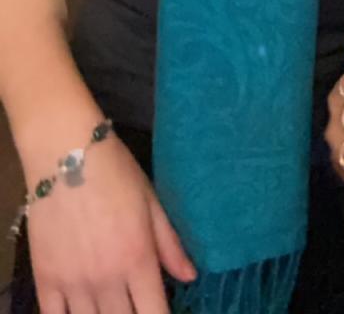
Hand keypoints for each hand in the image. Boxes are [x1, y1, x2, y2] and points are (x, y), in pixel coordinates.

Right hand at [27, 133, 195, 313]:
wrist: (65, 153)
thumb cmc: (115, 171)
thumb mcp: (151, 201)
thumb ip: (169, 243)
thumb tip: (190, 276)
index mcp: (138, 259)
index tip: (159, 311)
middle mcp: (107, 278)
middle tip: (134, 303)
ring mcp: (73, 282)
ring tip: (110, 305)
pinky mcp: (45, 278)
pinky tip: (78, 310)